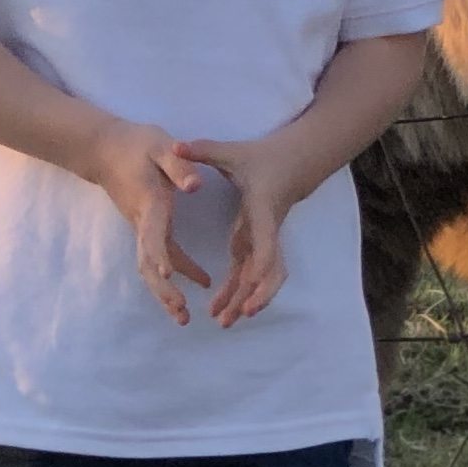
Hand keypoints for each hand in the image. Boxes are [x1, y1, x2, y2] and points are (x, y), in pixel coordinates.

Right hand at [82, 124, 215, 322]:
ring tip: (184, 316)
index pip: (153, 233)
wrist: (105, 147)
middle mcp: (143, 222)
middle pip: (148, 263)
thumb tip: (196, 186)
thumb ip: (179, 165)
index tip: (169, 274)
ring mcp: (142, 227)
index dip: (160, 254)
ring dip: (166, 292)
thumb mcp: (161, 145)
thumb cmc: (137, 144)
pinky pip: (160, 256)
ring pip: (151, 266)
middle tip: (181, 313)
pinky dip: (177, 272)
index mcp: (150, 202)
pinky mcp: (147, 227)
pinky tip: (200, 282)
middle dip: (163, 290)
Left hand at [174, 126, 330, 326]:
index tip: (253, 282)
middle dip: (258, 293)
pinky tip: (220, 310)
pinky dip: (238, 293)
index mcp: (260, 210)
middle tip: (242, 315)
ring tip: (224, 322)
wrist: (292, 162)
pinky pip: (250, 276)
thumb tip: (175, 144)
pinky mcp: (257, 245)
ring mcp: (263, 240)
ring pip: (262, 279)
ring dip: (246, 300)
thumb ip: (204, 150)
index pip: (266, 242)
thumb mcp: (232, 152)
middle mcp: (266, 231)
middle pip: (271, 270)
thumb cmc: (262, 157)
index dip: (261, 264)